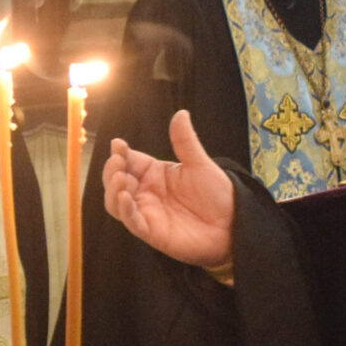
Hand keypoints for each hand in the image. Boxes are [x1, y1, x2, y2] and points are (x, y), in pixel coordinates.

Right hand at [101, 109, 234, 269]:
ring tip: (120, 179)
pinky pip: (132, 222)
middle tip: (118, 162)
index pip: (129, 160)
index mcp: (154, 173)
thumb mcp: (200, 164)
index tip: (118, 144)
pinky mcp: (151, 232)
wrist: (232, 224)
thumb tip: (181, 113)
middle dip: (112, 170)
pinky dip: (125, 211)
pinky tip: (125, 198)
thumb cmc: (216, 195)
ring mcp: (147, 212)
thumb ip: (185, 141)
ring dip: (113, 190)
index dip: (119, 153)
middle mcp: (146, 192)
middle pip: (116, 181)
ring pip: (116, 202)